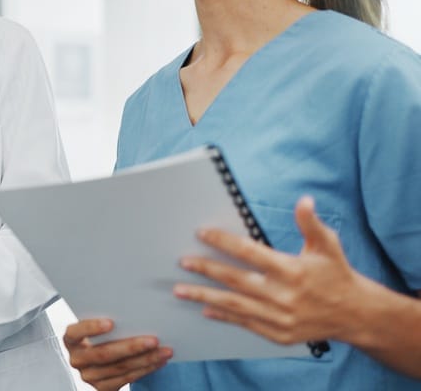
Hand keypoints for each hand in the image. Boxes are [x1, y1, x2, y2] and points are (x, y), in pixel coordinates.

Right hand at [63, 318, 171, 389]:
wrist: (98, 360)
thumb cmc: (100, 335)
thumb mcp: (96, 326)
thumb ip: (106, 319)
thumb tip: (132, 307)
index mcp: (71, 340)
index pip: (75, 333)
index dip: (92, 328)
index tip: (111, 323)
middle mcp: (77, 359)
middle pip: (104, 354)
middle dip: (131, 347)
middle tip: (153, 340)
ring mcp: (89, 376)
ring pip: (120, 368)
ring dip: (145, 359)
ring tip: (163, 351)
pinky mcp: (102, 388)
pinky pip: (127, 379)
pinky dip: (145, 369)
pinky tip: (158, 361)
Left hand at [174, 195, 362, 344]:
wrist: (355, 314)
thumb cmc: (336, 274)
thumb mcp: (327, 245)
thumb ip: (310, 223)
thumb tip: (304, 200)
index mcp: (292, 270)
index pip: (249, 252)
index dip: (223, 241)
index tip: (201, 233)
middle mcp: (283, 295)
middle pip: (235, 280)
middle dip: (206, 270)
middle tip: (183, 261)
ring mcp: (280, 318)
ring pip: (234, 305)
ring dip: (205, 297)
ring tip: (180, 290)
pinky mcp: (279, 335)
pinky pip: (245, 324)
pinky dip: (224, 317)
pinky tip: (205, 310)